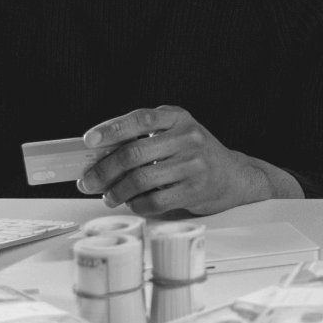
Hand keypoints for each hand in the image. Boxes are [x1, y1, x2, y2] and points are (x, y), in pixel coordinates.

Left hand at [77, 106, 301, 214]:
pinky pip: (155, 201)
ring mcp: (194, 164)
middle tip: (88, 181)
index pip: (142, 118)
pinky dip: (137, 204)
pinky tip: (132, 203)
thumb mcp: (176, 133)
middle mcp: (188, 137)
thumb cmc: (196, 154)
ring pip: (141, 180)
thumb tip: (99, 153)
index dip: (112, 128)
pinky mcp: (195, 189)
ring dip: (117, 191)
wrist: (233, 175)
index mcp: (179, 118)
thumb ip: (145, 136)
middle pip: (134, 153)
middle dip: (104, 170)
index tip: (89, 140)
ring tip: (109, 196)